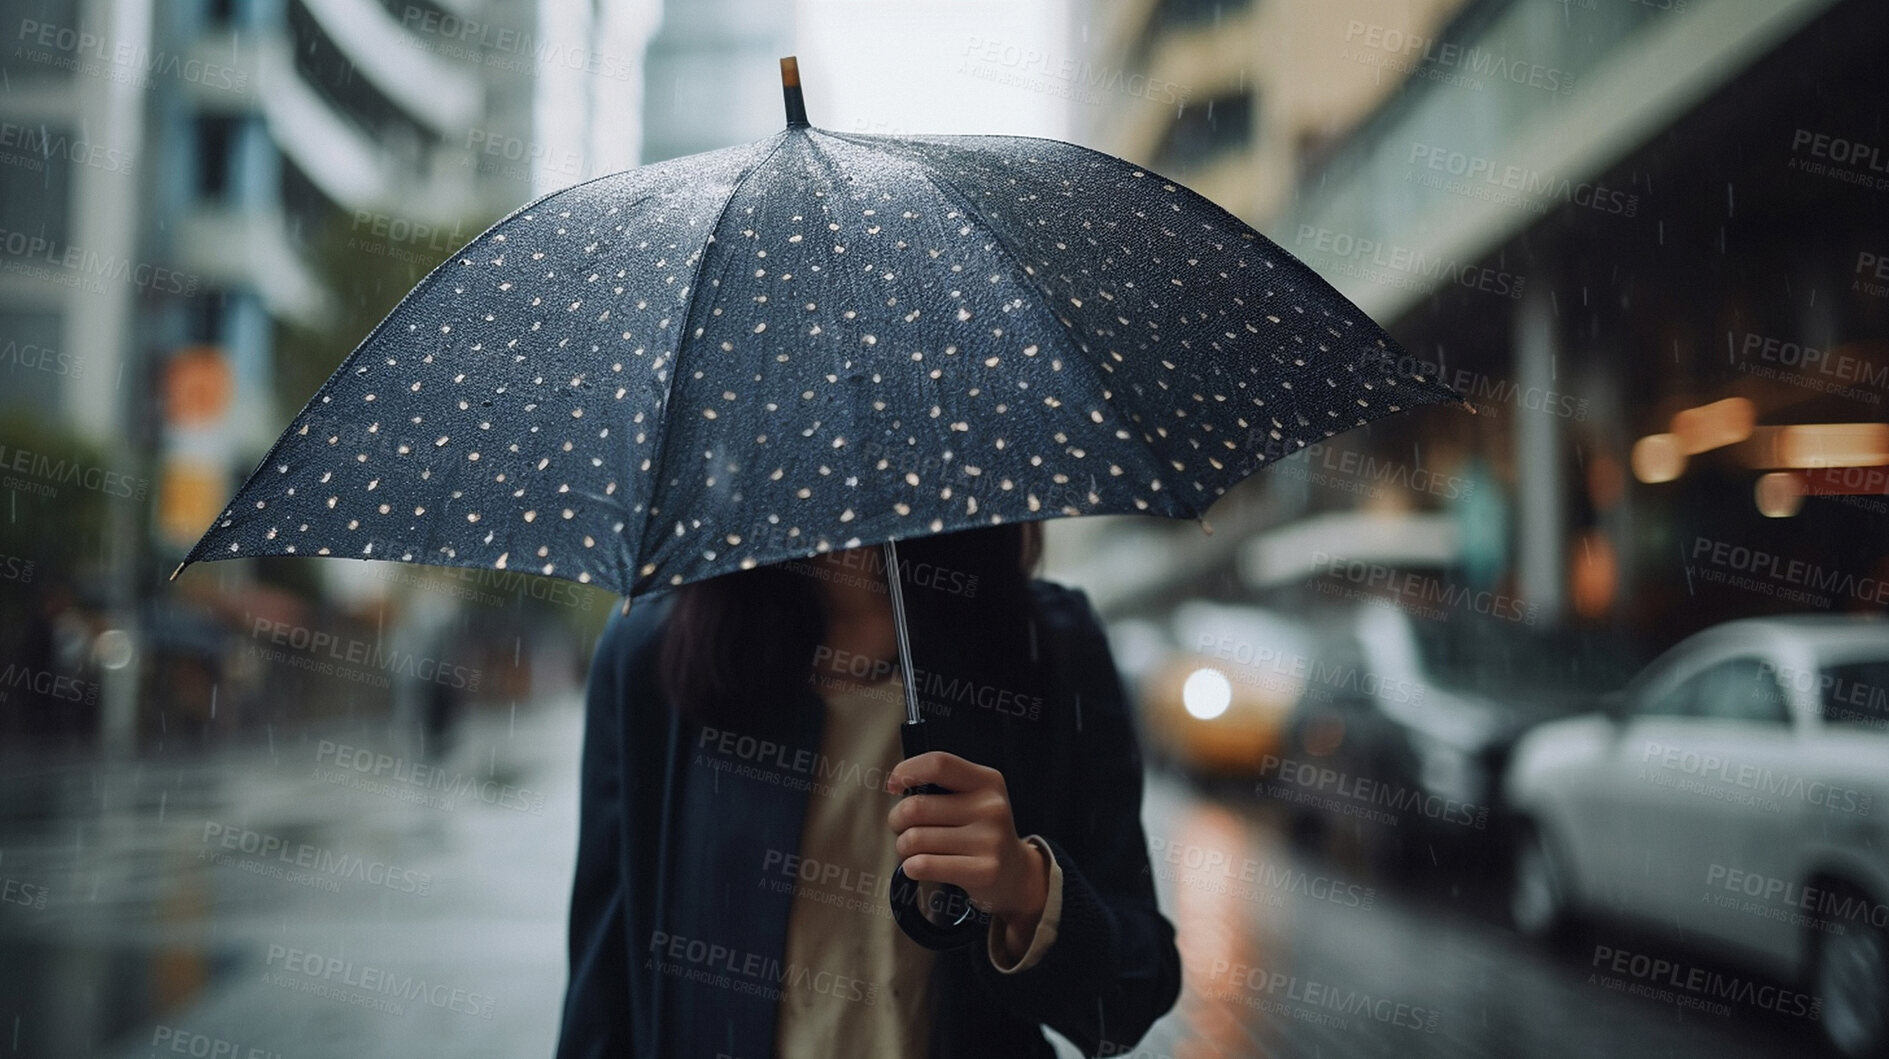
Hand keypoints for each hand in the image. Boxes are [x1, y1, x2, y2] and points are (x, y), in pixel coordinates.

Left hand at [886, 751, 1048, 953]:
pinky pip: (923, 865)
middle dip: (897, 820)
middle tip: (903, 829)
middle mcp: (991, 807)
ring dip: (903, 847)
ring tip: (916, 850)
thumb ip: (940, 785)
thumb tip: (896, 783)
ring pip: (914, 839)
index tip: (894, 786)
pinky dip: (911, 867)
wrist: (1016, 874)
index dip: (907, 771)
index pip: (938, 764)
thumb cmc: (980, 831)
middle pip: (916, 807)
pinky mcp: (984, 871)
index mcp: (987, 781)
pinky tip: (918, 866)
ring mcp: (990, 840)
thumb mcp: (973, 797)